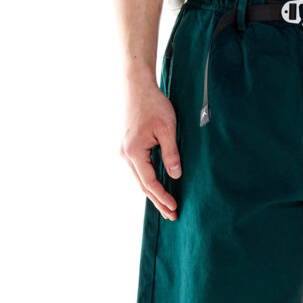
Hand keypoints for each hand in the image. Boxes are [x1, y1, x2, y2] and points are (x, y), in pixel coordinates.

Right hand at [121, 82, 181, 219]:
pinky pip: (140, 171)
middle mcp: (126, 154)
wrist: (137, 87)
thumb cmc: (153, 105)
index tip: (174, 207)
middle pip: (143, 186)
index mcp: (134, 152)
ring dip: (154, 194)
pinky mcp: (129, 148)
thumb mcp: (167, 129)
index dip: (162, 197)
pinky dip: (150, 182)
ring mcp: (125, 151)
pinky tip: (159, 189)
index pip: (149, 182)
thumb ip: (171, 154)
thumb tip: (176, 176)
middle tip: (173, 215)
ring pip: (140, 180)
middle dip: (158, 202)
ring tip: (167, 208)